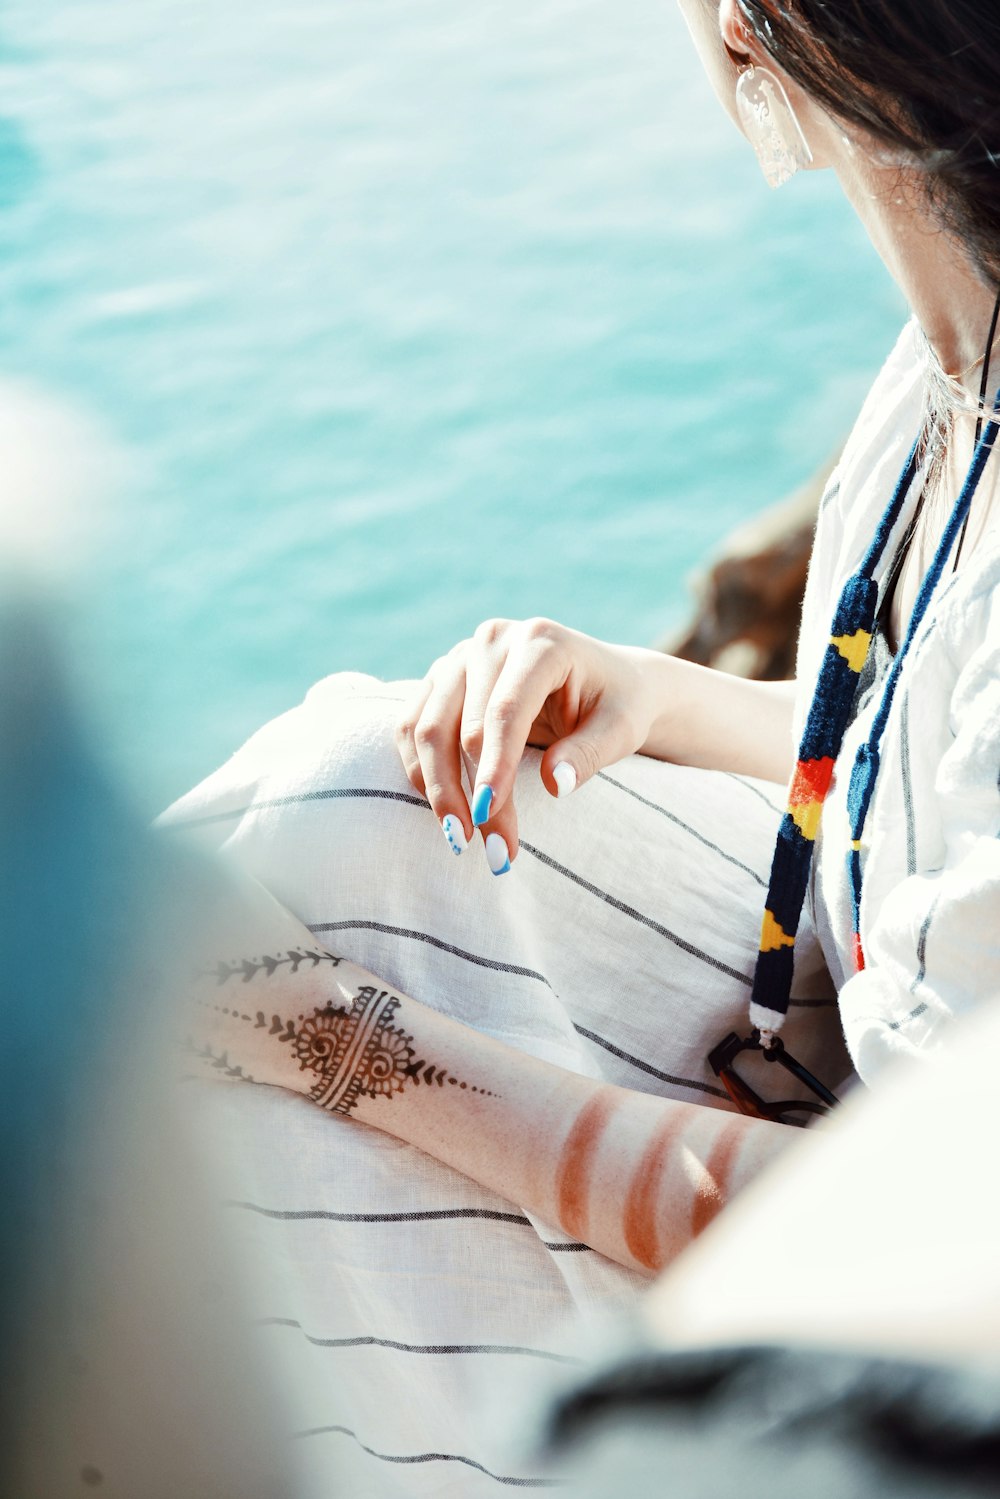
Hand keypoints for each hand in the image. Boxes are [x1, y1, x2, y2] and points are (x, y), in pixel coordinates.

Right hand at [395, 618, 662, 867]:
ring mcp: (460, 656)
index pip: (505, 710)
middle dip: (470, 793)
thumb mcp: (621, 729)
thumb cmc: (617, 705)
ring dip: (437, 789)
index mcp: (540, 643)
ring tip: (459, 839)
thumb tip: (555, 786)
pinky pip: (411, 726)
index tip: (490, 817)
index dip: (495, 767)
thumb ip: (589, 753)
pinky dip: (420, 771)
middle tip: (492, 851)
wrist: (606, 680)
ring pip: (425, 727)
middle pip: (461, 724)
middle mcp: (492, 641)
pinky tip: (443, 808)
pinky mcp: (441, 678)